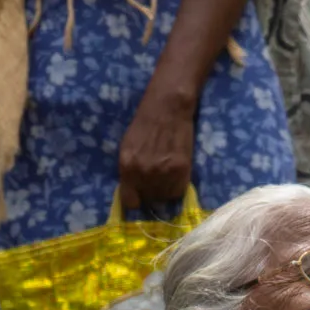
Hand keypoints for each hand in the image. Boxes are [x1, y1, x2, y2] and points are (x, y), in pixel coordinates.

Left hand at [118, 85, 194, 215]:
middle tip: (156, 177)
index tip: (139, 195)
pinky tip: (176, 173)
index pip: (129, 201)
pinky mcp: (182, 169)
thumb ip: (129, 169)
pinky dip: (178, 186)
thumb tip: (133, 190)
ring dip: (166, 189)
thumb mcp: (128, 147)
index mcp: (127, 167)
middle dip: (151, 191)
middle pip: (149, 199)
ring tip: (167, 174)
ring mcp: (164, 172)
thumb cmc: (144, 123)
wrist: (168, 107)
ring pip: (165, 197)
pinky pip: (179, 191)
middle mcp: (144, 173)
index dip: (135, 199)